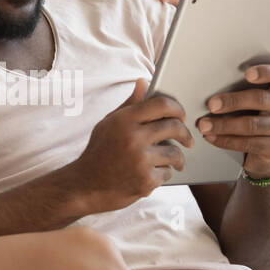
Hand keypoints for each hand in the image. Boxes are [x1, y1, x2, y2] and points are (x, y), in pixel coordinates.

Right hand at [67, 79, 193, 211]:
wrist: (83, 187)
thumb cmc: (98, 152)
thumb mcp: (108, 124)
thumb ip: (129, 105)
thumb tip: (144, 82)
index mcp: (124, 120)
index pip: (162, 104)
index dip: (177, 108)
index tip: (182, 116)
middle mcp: (133, 138)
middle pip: (174, 127)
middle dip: (185, 134)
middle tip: (187, 140)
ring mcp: (140, 160)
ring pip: (174, 153)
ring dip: (176, 158)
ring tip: (174, 161)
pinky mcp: (145, 181)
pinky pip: (167, 173)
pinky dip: (163, 175)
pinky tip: (154, 175)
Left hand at [195, 64, 269, 179]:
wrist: (265, 149)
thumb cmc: (253, 114)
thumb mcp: (252, 99)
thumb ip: (241, 89)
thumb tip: (211, 86)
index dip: (266, 72)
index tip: (247, 74)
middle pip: (261, 99)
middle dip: (233, 101)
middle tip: (211, 105)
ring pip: (252, 124)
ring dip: (224, 125)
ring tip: (204, 125)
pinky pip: (249, 143)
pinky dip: (226, 140)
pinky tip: (211, 137)